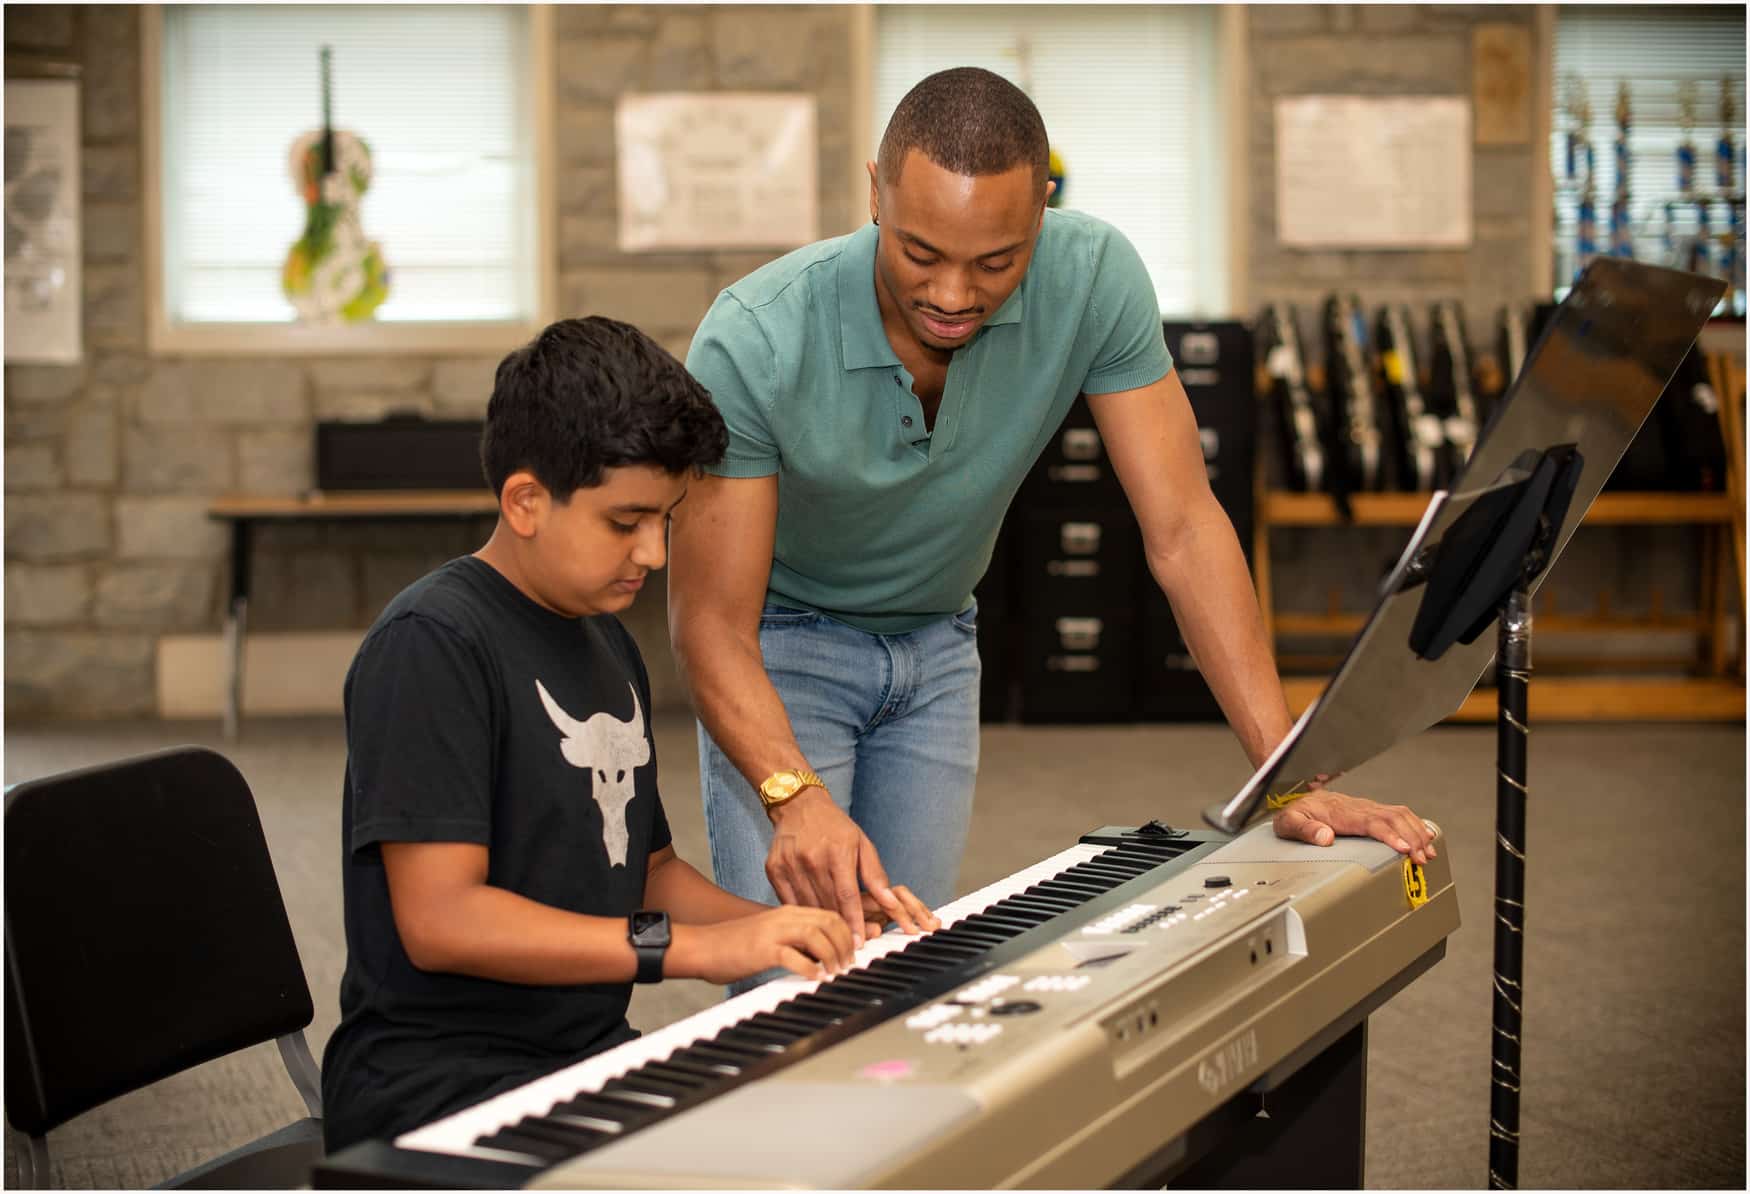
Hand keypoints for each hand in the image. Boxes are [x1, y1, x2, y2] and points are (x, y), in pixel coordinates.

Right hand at [672, 905, 855, 983]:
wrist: (701, 946)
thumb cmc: (735, 945)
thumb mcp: (770, 936)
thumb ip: (795, 940)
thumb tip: (821, 953)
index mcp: (788, 911)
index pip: (829, 914)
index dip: (848, 931)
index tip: (856, 949)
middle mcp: (784, 917)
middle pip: (829, 921)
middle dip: (846, 943)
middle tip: (849, 963)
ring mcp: (773, 931)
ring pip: (816, 935)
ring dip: (832, 955)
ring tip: (835, 971)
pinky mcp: (763, 949)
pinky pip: (794, 956)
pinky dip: (810, 968)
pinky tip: (815, 977)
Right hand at [766, 789, 930, 945]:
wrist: (798, 806)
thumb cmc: (834, 826)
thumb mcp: (861, 843)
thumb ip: (875, 875)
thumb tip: (890, 902)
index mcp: (837, 851)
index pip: (847, 895)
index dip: (854, 922)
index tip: (859, 943)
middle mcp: (812, 857)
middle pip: (828, 903)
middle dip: (839, 928)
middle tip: (848, 948)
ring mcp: (790, 864)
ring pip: (808, 905)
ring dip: (820, 925)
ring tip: (830, 940)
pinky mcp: (774, 869)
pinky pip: (788, 901)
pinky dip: (801, 914)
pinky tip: (809, 923)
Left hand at [1272, 788, 1438, 863]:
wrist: (1301, 801)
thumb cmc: (1297, 814)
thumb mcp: (1289, 823)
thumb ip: (1304, 830)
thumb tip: (1325, 837)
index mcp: (1341, 813)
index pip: (1371, 822)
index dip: (1390, 835)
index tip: (1404, 848)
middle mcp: (1359, 808)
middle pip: (1392, 818)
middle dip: (1411, 838)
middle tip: (1421, 859)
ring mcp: (1368, 808)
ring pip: (1399, 815)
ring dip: (1417, 832)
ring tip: (1428, 853)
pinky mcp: (1373, 812)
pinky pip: (1399, 814)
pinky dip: (1416, 825)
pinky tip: (1426, 836)